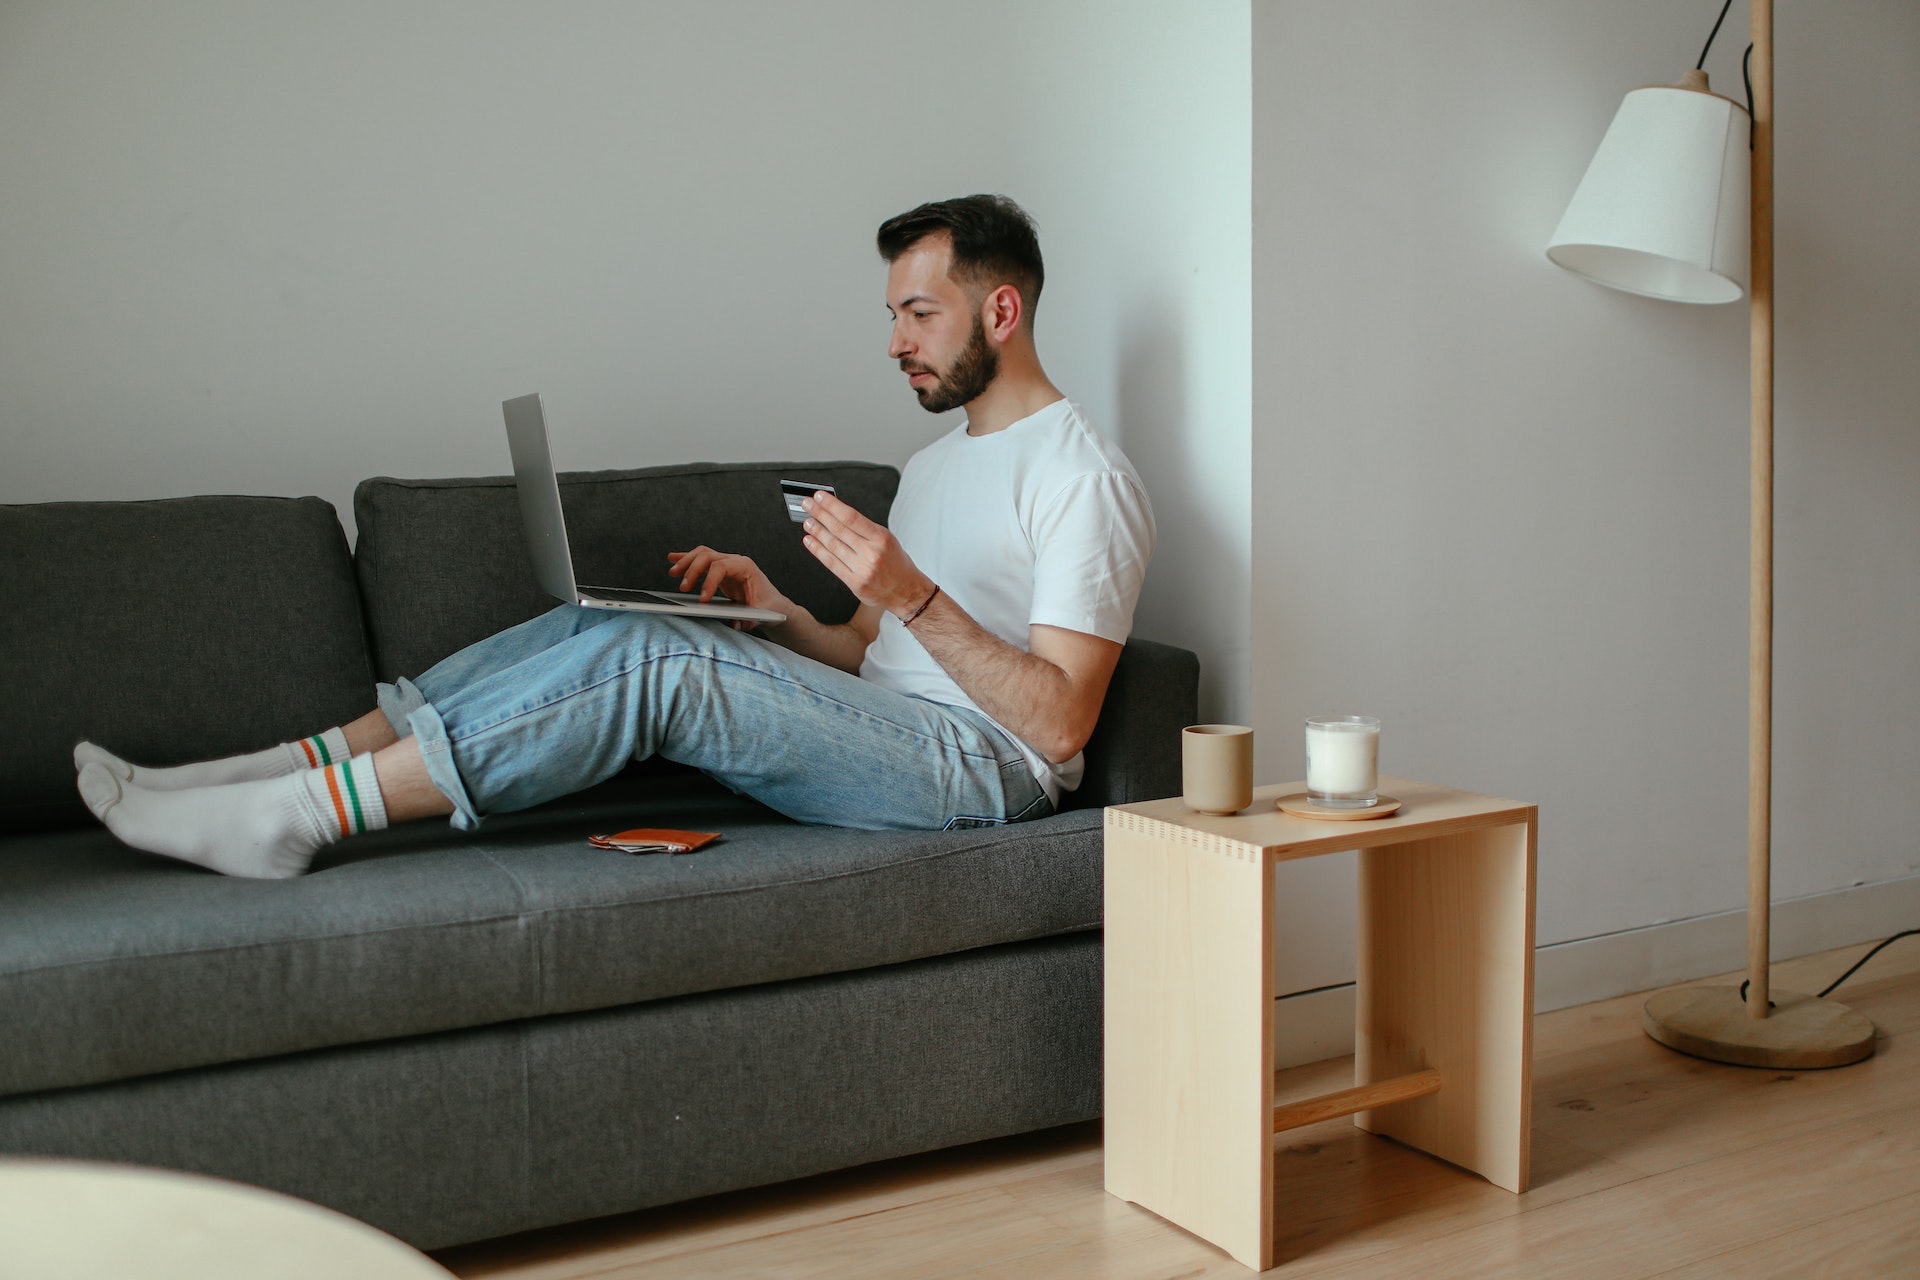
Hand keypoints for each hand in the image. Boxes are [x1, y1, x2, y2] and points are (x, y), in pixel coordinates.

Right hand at [666, 547, 793, 630]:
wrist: (774, 604)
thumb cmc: (769, 609)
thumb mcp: (762, 616)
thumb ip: (750, 620)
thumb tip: (735, 624)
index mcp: (746, 567)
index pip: (722, 567)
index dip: (709, 581)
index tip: (702, 600)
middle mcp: (735, 561)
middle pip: (708, 555)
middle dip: (693, 570)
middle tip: (683, 588)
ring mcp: (727, 563)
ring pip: (702, 554)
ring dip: (686, 562)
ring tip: (673, 573)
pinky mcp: (720, 569)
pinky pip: (701, 559)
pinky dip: (686, 558)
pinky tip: (672, 559)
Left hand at [800, 492, 932, 618]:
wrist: (907, 591)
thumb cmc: (896, 564)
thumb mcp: (887, 539)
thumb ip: (864, 529)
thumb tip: (837, 515)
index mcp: (881, 538)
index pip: (851, 517)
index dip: (832, 506)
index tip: (820, 497)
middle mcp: (872, 553)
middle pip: (839, 529)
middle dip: (820, 514)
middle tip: (807, 504)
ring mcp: (862, 569)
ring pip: (833, 546)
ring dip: (816, 532)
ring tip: (807, 522)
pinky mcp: (855, 583)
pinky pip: (832, 564)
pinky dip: (818, 551)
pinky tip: (810, 541)